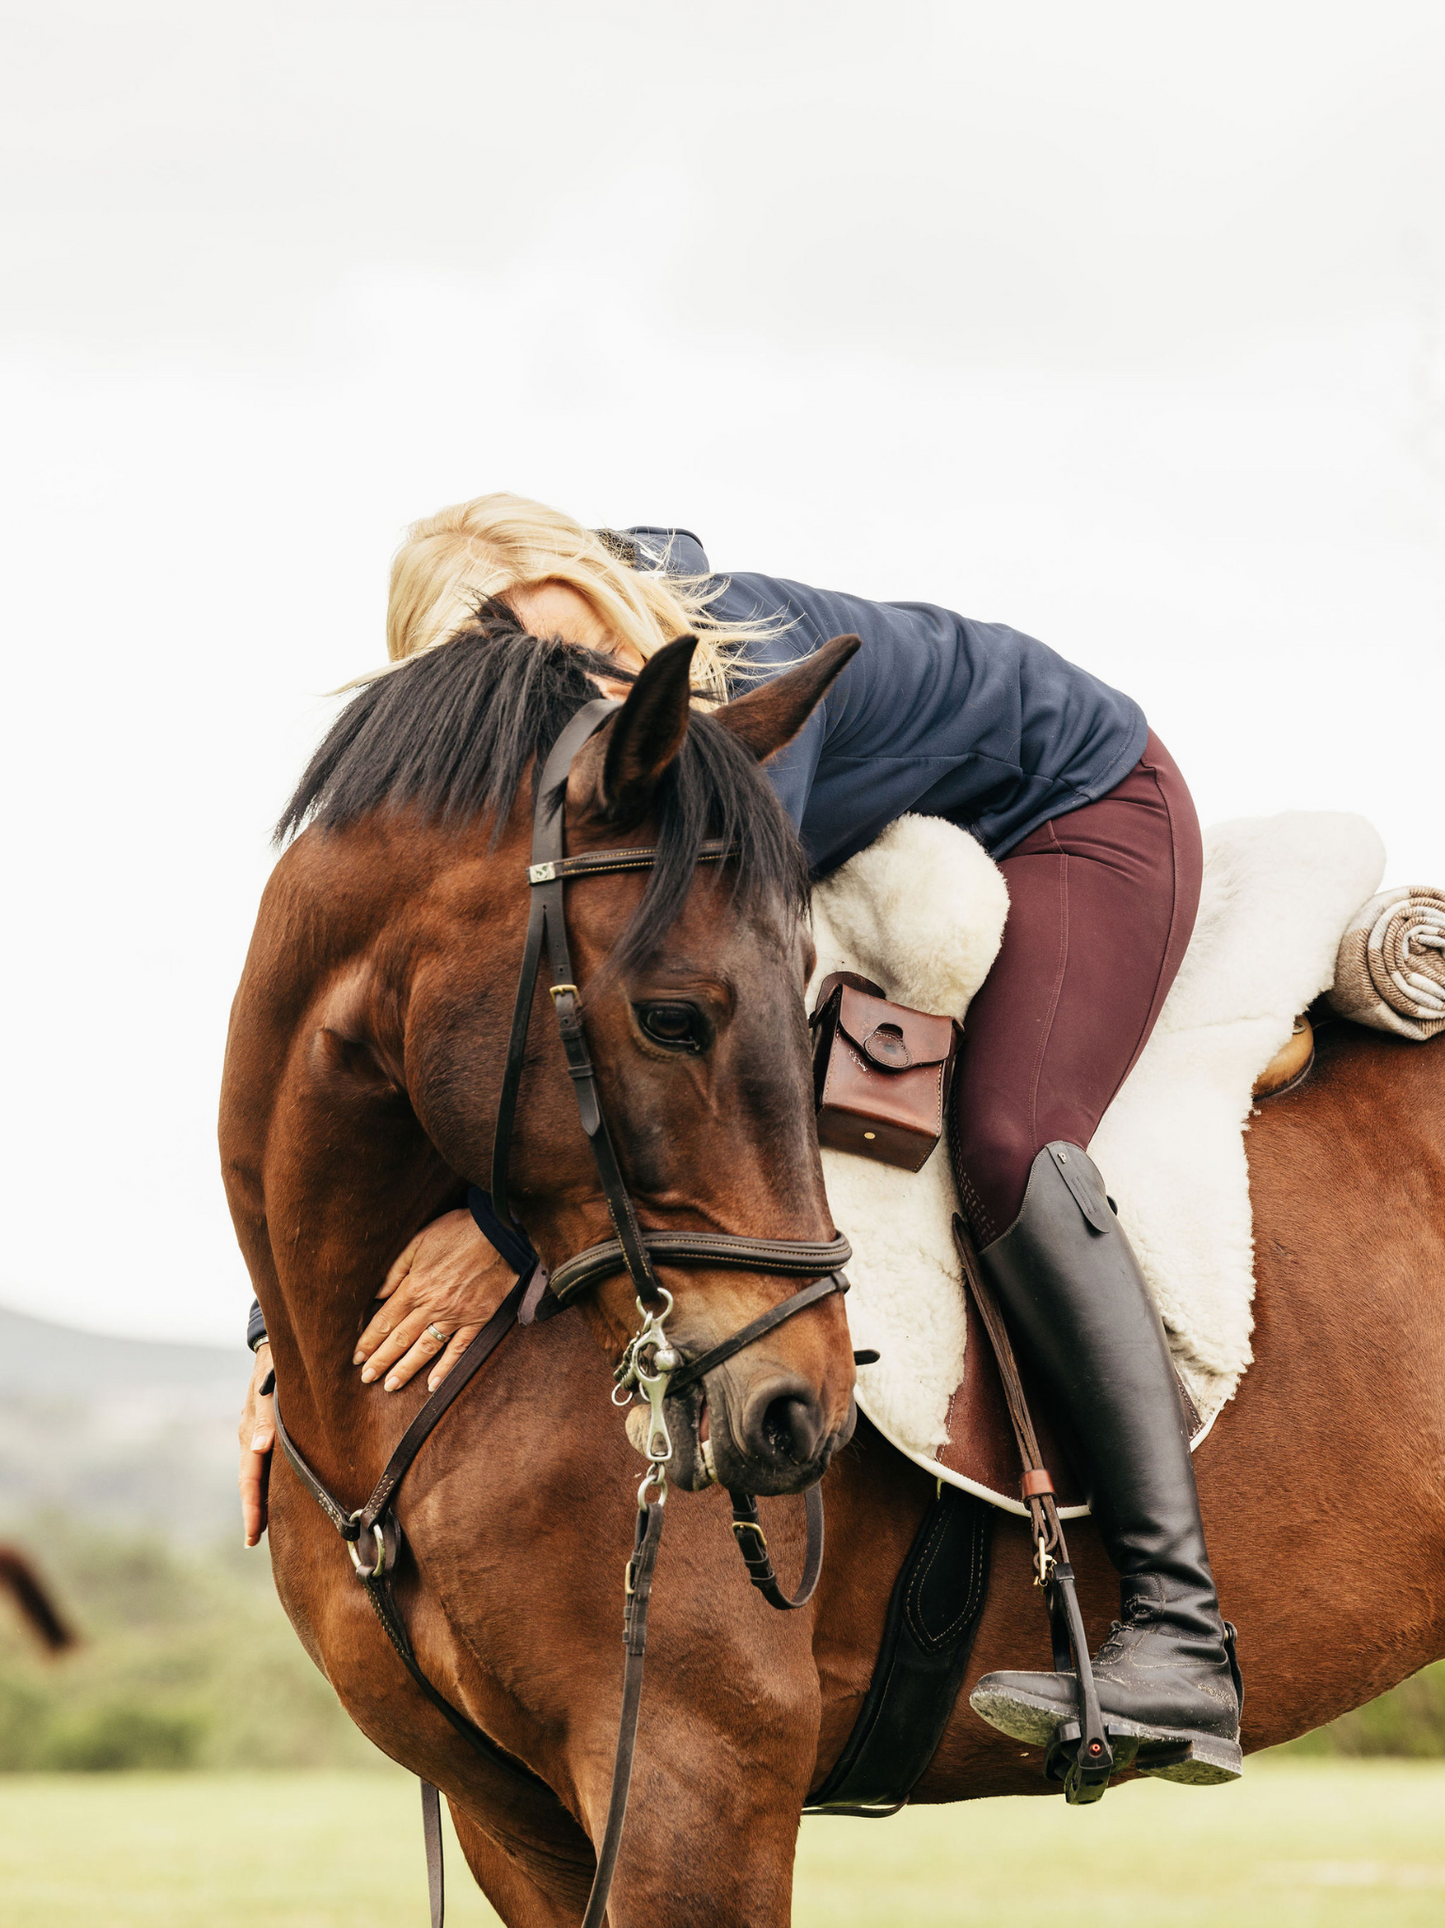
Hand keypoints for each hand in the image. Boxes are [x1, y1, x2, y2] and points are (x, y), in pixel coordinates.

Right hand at [238, 1342, 274, 1547]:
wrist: (273, 1347)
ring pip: (254, 1474)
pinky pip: (261, 1461)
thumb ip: (266, 1418)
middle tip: (253, 1541)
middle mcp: (249, 1438)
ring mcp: (254, 1434)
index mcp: (250, 1433)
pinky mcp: (262, 1429)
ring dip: (258, 1498)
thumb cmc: (275, 1368)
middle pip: (249, 1482)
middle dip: (252, 1511)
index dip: (252, 1509)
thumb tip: (259, 1449)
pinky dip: (264, 1479)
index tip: (253, 1535)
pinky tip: (273, 1491)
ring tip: (263, 1525)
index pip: (249, 1480)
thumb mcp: (270, 1389)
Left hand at [355, 1208, 516, 1396]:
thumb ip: (396, 1269)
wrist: (499, 1232)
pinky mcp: (478, 1319)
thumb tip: (376, 1294)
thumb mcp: (419, 1241)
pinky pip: (459, 1348)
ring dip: (406, 1369)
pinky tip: (433, 1384)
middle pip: (400, 1339)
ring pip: (425, 1348)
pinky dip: (446, 1368)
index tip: (357, 1357)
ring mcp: (456, 1315)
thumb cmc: (457, 1231)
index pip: (384, 1321)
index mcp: (415, 1286)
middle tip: (366, 1378)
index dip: (368, 1341)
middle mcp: (432, 1305)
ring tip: (390, 1386)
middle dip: (380, 1361)